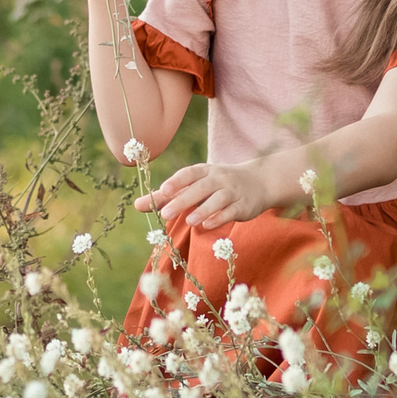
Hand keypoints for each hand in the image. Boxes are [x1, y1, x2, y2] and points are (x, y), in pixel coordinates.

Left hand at [135, 161, 274, 230]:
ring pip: (218, 199)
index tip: (163, 190)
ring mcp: (232, 192)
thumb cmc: (218, 185)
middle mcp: (218, 179)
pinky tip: (208, 226)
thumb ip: (168, 196)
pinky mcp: (243, 206)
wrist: (259, 182)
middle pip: (200, 188)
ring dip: (203, 210)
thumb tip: (138, 205)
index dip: (176, 181)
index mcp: (204, 171)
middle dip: (183, 200)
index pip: (188, 173)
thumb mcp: (194, 185)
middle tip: (166, 213)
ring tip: (189, 221)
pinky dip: (220, 218)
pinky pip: (231, 211)